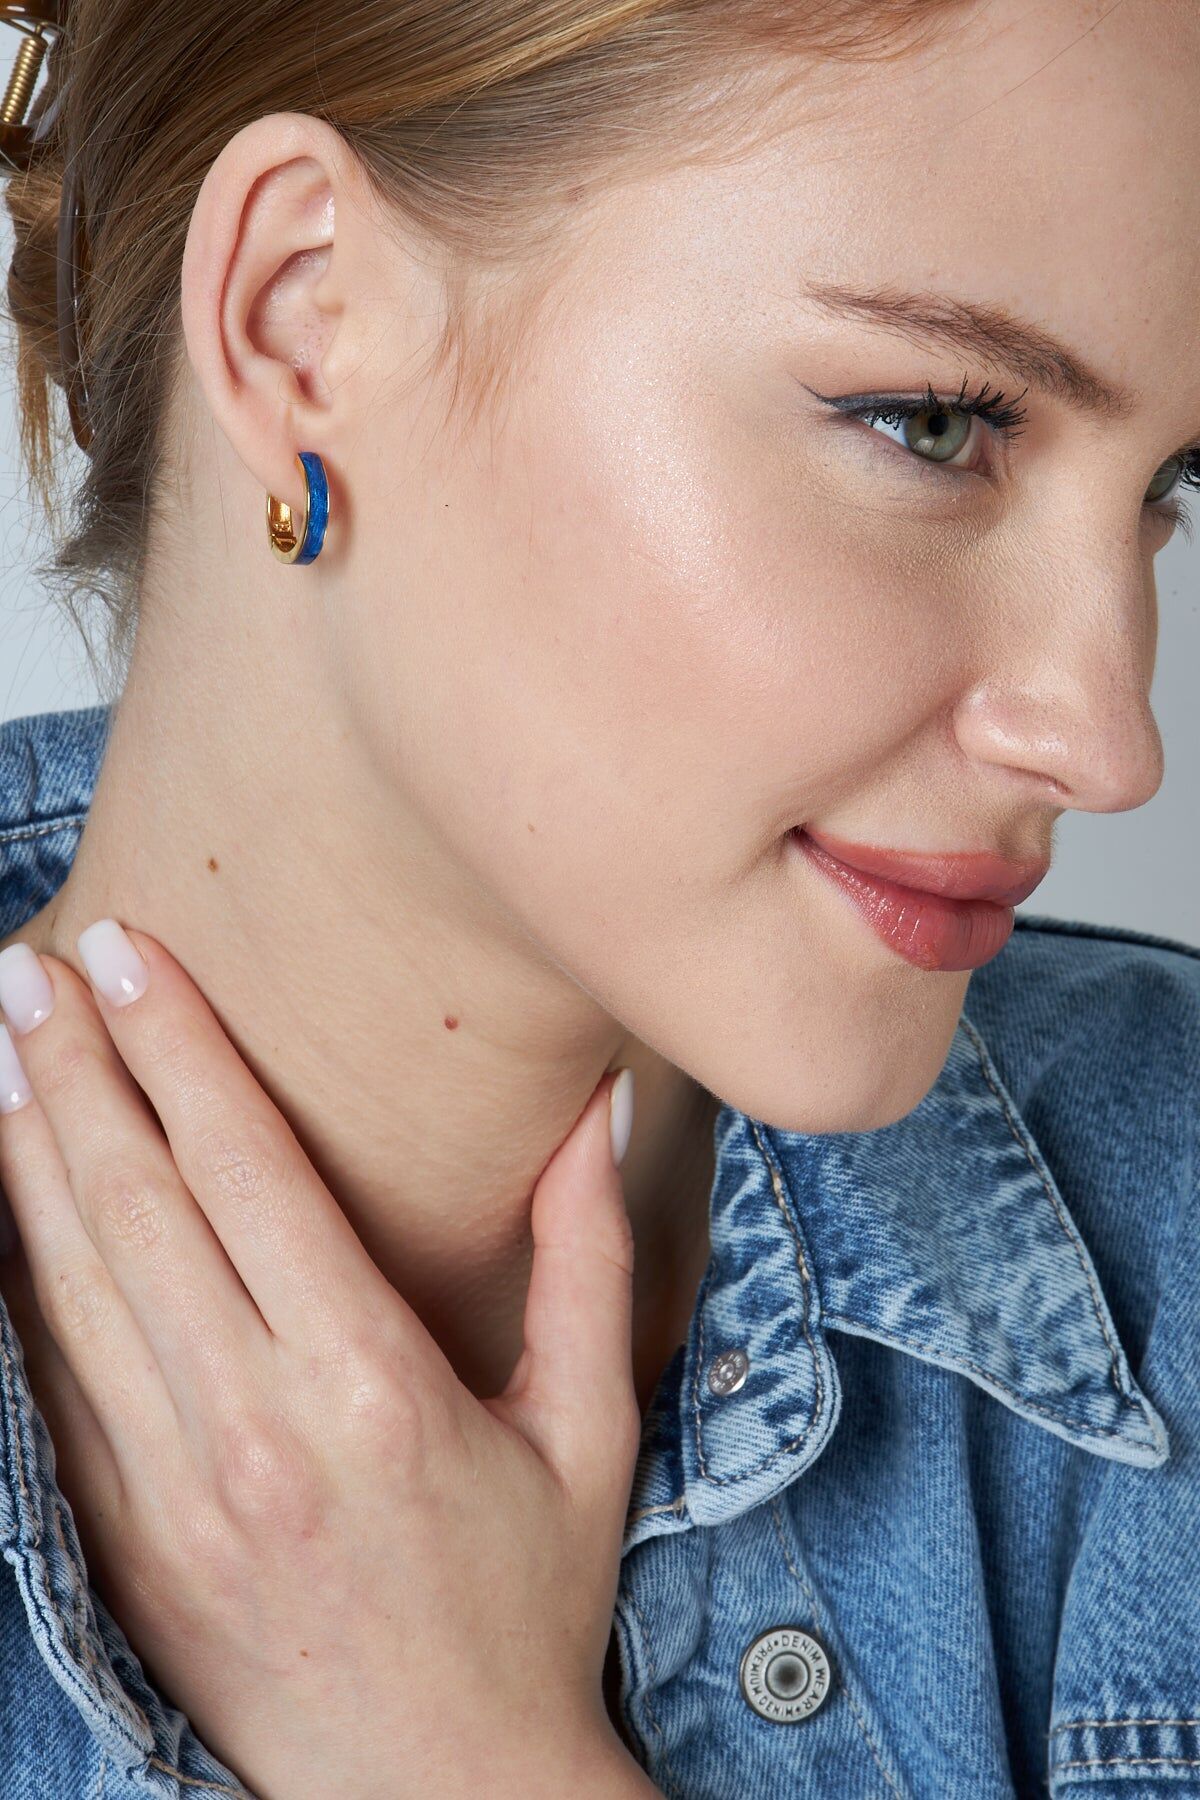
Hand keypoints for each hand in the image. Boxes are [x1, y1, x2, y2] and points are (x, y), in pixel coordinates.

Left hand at [0, 925, 657, 1799]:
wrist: (434, 1795)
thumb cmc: (528, 1603)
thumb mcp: (589, 1426)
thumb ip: (588, 1257)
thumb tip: (600, 1111)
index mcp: (371, 1388)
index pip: (248, 1175)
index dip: (184, 1052)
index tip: (136, 957)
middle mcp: (252, 1429)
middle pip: (138, 1209)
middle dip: (81, 1072)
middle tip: (37, 971)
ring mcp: (169, 1491)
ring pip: (72, 1284)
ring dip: (31, 1155)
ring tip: (3, 1050)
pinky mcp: (122, 1539)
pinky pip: (53, 1379)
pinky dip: (22, 1272)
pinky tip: (8, 1196)